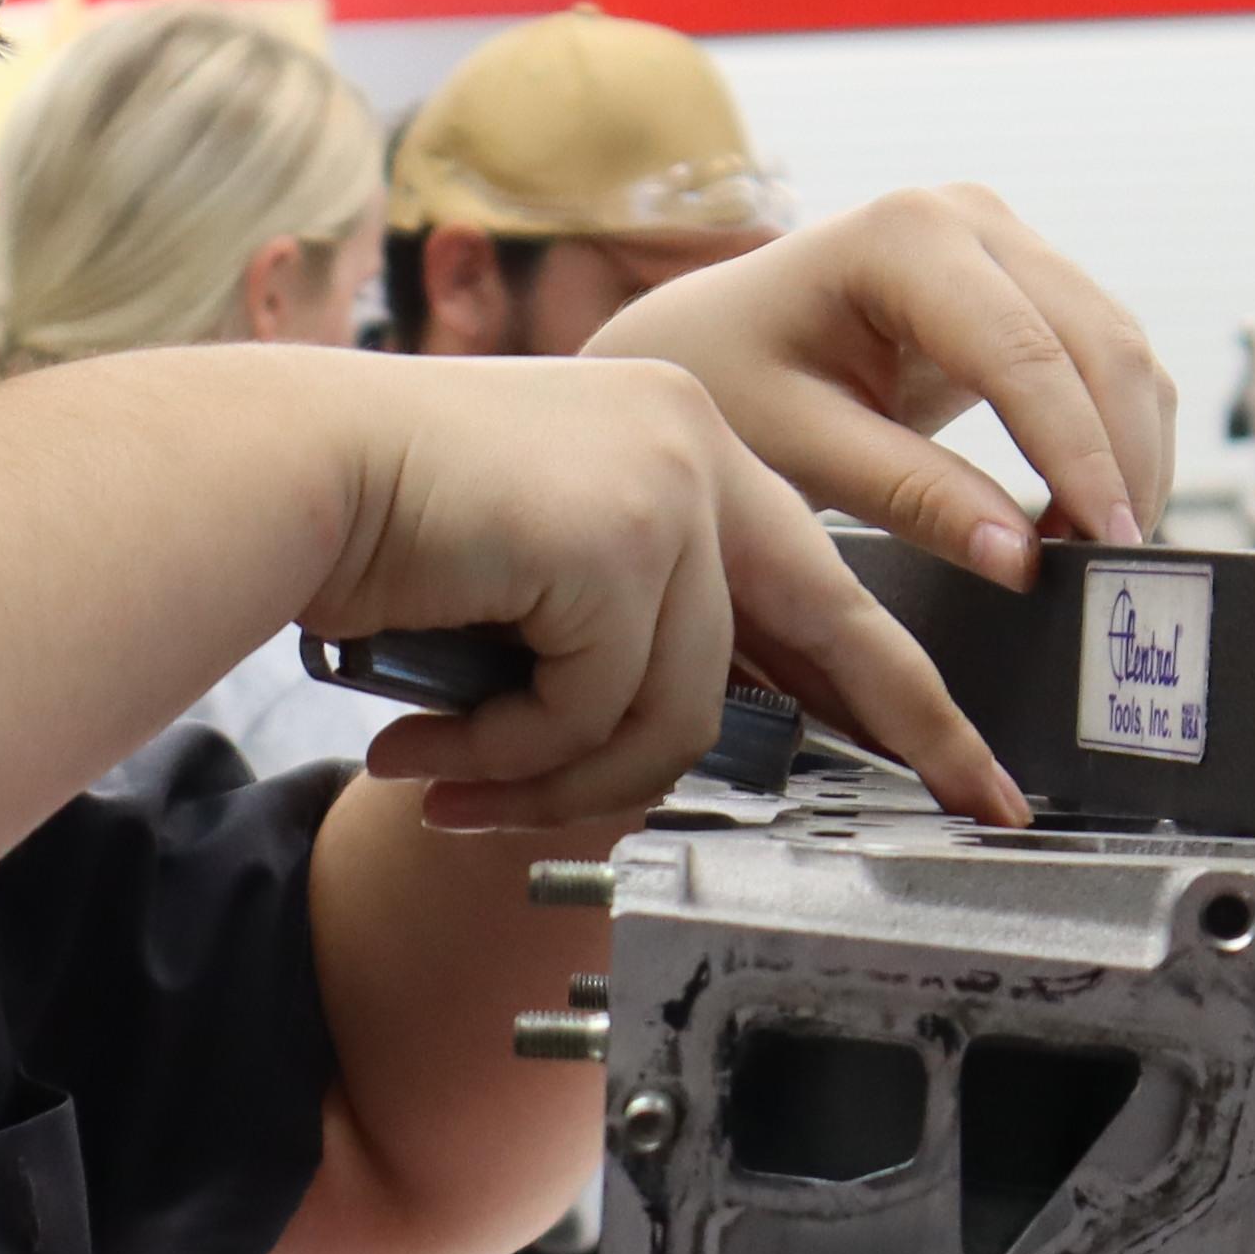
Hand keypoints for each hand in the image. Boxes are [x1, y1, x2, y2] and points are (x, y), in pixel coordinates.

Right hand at [294, 353, 1028, 831]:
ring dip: (556, 779)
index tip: (970, 763)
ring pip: (677, 710)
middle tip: (978, 810)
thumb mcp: (538, 588)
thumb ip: (624, 643)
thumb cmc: (379, 532)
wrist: (276, 477)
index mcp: (687, 443)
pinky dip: (509, 753)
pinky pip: (598, 710)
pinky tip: (428, 744)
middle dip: (916, 732)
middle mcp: (697, 444)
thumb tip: (687, 756)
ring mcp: (666, 484)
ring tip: (456, 786)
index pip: (822, 580)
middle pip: (826, 630)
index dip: (898, 683)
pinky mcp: (619, 536)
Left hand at [583, 187, 1178, 588]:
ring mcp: (1005, 241)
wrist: (708, 339)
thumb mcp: (800, 447)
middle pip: (1096, 342)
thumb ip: (912, 497)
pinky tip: (1087, 510)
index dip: (1079, 454)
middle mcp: (970, 217)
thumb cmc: (730, 381)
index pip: (1023, 352)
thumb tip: (1021, 558)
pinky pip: (1104, 357)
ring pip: (1119, 349)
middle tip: (1116, 569)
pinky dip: (1113, 434)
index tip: (1106, 545)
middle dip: (1120, 461)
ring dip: (1129, 452)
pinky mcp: (1025, 281)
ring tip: (1097, 552)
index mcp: (903, 236)